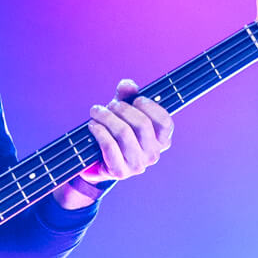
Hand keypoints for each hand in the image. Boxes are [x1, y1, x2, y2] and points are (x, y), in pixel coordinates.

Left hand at [52, 79, 173, 209]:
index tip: (136, 100)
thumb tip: (127, 85)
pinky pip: (110, 146)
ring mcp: (138, 165)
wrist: (101, 159)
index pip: (165, 121)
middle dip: (122, 108)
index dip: (149, 106)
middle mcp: (154, 154)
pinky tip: (93, 125)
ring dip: (106, 118)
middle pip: (142, 124)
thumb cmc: (118, 130)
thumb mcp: (125, 110)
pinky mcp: (120, 172)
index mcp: (162, 140)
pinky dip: (99, 131)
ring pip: (124, 133)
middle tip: (109, 105)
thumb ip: (128, 95)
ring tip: (96, 112)